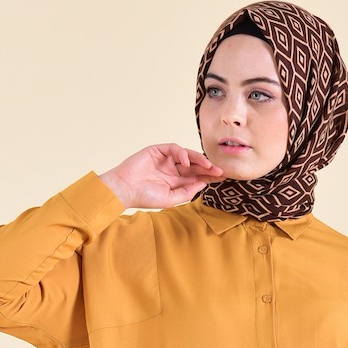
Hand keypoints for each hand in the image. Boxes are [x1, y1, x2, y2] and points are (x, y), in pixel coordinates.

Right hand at [98, 144, 224, 209]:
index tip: (222, 178)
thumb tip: (202, 184)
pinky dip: (182, 153)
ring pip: (187, 155)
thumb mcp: (170, 199)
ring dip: (198, 159)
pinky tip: (186, 161)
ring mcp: (165, 159)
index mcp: (175, 181)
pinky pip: (174, 148)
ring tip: (208, 166)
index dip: (208, 177)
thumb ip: (186, 192)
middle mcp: (172, 169)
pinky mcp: (157, 150)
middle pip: (194, 166)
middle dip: (207, 168)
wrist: (125, 189)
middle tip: (220, 171)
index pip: (195, 177)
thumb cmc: (144, 197)